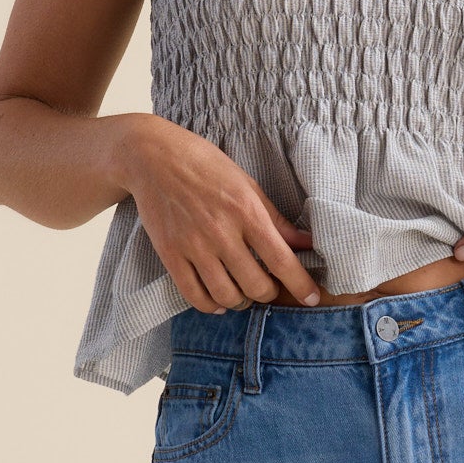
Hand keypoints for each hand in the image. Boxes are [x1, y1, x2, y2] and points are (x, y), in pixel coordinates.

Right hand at [123, 116, 322, 308]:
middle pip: (256, 286)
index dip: (301, 285)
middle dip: (269, 293)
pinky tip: (218, 300)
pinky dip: (211, 305)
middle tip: (268, 286)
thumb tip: (308, 243)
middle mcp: (221, 232)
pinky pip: (194, 295)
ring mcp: (193, 246)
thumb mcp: (248, 185)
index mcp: (246, 212)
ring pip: (226, 296)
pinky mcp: (170, 254)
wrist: (152, 157)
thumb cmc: (206, 167)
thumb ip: (277, 220)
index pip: (282, 260)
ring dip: (241, 301)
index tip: (311, 298)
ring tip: (243, 292)